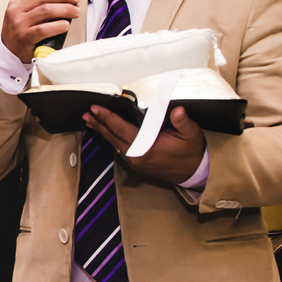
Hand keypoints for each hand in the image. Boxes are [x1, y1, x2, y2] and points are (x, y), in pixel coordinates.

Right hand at [0, 0, 81, 62]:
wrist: (9, 53)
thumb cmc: (19, 34)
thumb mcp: (24, 15)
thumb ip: (38, 6)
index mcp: (17, 3)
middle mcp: (17, 12)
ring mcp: (20, 24)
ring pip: (46, 10)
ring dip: (64, 9)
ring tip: (75, 11)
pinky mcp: (25, 37)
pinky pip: (44, 29)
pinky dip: (57, 26)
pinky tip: (65, 25)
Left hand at [84, 105, 206, 184]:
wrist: (194, 173)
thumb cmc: (191, 152)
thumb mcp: (192, 134)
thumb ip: (183, 122)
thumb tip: (177, 110)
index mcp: (147, 147)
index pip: (122, 129)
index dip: (108, 118)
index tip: (96, 109)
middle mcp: (137, 156)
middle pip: (113, 136)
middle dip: (99, 123)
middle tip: (87, 113)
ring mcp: (135, 161)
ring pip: (114, 143)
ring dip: (101, 131)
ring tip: (89, 120)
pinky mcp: (136, 163)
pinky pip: (119, 148)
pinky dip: (110, 138)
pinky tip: (104, 131)